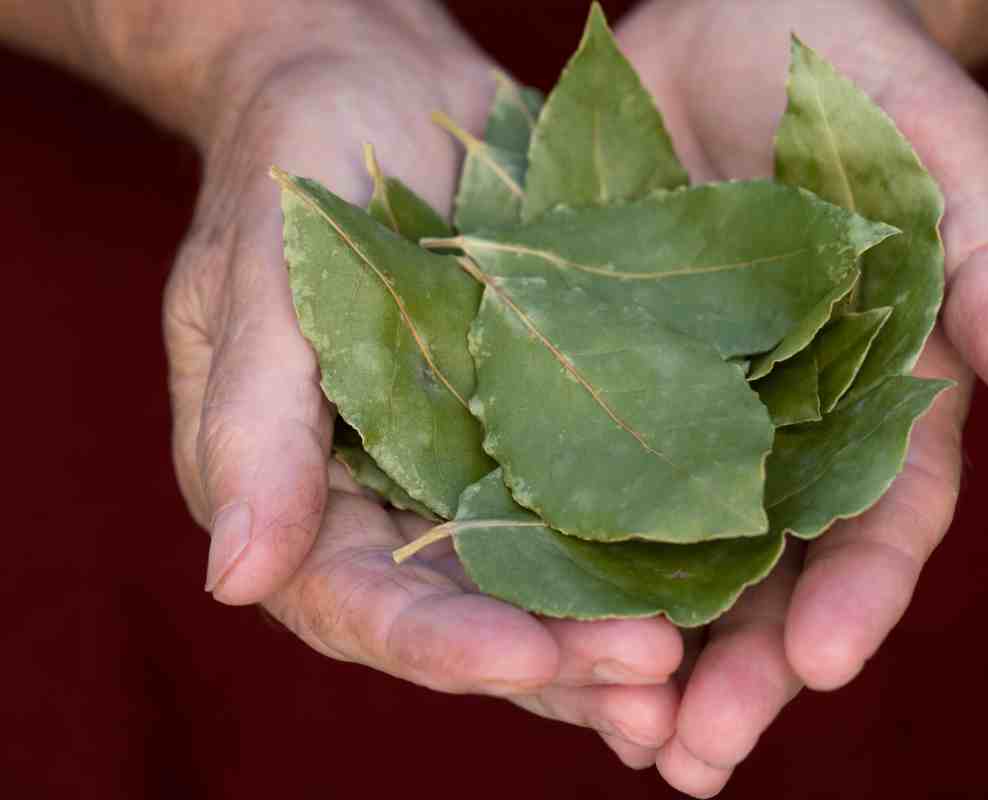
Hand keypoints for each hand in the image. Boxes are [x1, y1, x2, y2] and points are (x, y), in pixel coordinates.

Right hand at [162, 0, 680, 752]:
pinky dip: (652, 554)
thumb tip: (234, 580)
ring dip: (613, 635)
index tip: (523, 660)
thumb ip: (252, 425)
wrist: (375, 85)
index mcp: (300, 495)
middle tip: (653, 688)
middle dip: (556, 661)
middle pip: (469, 618)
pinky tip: (723, 588)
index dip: (439, 642)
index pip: (362, 601)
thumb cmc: (293, 163)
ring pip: (544, 584)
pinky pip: (599, 506)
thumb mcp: (258, 277)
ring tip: (694, 673)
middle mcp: (391, 505)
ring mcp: (474, 472)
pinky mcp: (547, 430)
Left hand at [615, 0, 987, 792]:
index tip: (816, 663)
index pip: (884, 515)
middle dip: (741, 667)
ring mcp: (691, 409)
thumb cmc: (852, 71)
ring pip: (674, 555)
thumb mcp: (935, 144)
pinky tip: (532, 629)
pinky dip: (564, 560)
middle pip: (772, 570)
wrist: (735, 16)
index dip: (861, 593)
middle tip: (695, 757)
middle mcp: (784, 422)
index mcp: (881, 389)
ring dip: (648, 650)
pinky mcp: (601, 375)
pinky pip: (580, 480)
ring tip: (620, 740)